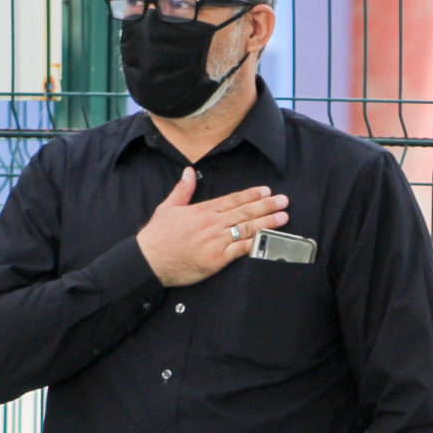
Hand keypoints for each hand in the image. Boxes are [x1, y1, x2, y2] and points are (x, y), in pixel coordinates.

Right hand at [135, 168, 287, 287]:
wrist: (149, 260)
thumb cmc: (157, 236)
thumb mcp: (168, 207)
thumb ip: (182, 190)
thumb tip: (187, 171)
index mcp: (202, 210)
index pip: (232, 199)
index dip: (251, 195)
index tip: (266, 191)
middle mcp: (212, 223)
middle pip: (244, 212)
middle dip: (266, 206)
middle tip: (283, 201)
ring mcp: (216, 242)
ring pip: (246, 229)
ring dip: (266, 223)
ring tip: (282, 218)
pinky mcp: (216, 259)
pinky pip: (240, 250)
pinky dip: (255, 244)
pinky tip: (268, 239)